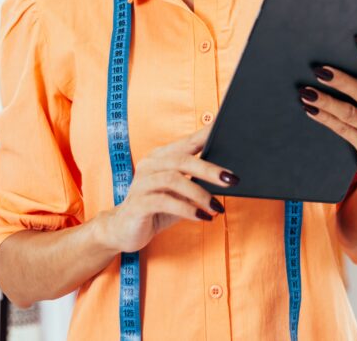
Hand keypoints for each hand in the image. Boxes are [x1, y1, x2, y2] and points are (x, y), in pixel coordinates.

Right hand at [100, 126, 238, 252]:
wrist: (124, 230)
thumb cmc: (158, 208)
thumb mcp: (181, 192)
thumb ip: (197, 180)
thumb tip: (229, 176)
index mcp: (161, 156)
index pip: (188, 141)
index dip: (207, 133)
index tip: (227, 125)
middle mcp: (150, 165)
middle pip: (182, 159)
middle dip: (209, 169)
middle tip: (232, 179)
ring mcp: (141, 183)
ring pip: (173, 179)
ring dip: (199, 194)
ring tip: (217, 207)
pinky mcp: (137, 204)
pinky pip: (164, 202)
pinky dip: (187, 209)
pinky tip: (202, 217)